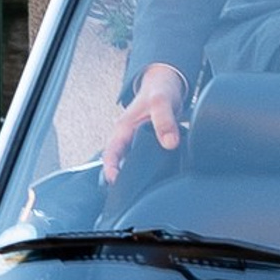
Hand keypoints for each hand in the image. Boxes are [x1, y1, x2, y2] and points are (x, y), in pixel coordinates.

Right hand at [100, 65, 187, 182]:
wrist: (167, 83)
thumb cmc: (159, 89)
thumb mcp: (162, 102)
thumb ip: (165, 121)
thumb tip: (169, 143)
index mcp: (124, 128)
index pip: (111, 153)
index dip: (111, 168)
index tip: (115, 181)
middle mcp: (128, 137)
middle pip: (119, 162)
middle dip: (121, 179)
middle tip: (127, 196)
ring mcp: (138, 141)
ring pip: (132, 162)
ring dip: (135, 175)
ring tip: (141, 193)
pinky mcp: (150, 144)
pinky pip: (145, 159)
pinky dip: (149, 169)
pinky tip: (158, 180)